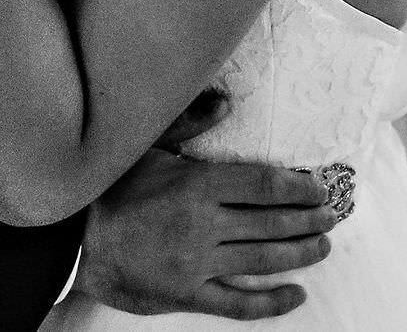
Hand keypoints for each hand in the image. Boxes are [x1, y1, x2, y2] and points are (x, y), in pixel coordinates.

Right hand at [77, 135, 337, 319]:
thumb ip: (188, 122)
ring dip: (300, 254)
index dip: (299, 188)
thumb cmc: (110, 190)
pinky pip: (239, 304)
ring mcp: (198, 264)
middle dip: (309, 220)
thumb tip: (226, 102)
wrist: (73, 243)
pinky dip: (272, 302)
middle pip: (273, 223)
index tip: (320, 189)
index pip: (265, 186)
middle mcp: (204, 226)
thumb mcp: (146, 146)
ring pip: (264, 260)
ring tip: (323, 247)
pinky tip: (296, 295)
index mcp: (197, 185)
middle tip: (333, 217)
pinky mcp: (188, 295)